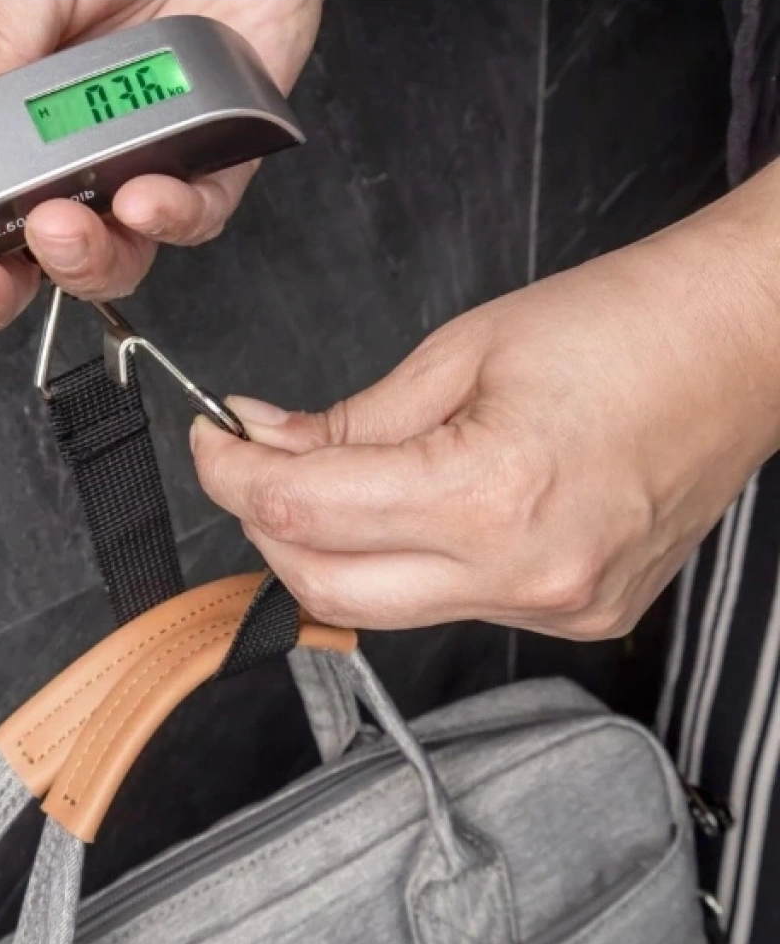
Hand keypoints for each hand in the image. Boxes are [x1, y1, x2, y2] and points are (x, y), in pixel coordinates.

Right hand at [0, 0, 321, 357]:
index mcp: (3, 127)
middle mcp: (69, 168)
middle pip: (25, 265)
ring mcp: (134, 176)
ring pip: (109, 261)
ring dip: (78, 259)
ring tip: (57, 225)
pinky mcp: (207, 173)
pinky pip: (191, 218)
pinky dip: (166, 215)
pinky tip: (142, 196)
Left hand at [191, 160, 779, 635]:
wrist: (739, 345)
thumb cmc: (620, 324)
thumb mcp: (461, 351)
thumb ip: (351, 419)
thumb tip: (270, 444)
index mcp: (489, 495)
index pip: (307, 512)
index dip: (233, 478)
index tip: (215, 445)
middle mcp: (524, 575)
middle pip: (329, 589)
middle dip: (266, 528)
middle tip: (251, 470)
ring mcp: (556, 610)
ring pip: (386, 609)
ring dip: (331, 551)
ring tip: (326, 486)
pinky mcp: (577, 619)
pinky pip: (452, 606)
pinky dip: (406, 565)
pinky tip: (407, 516)